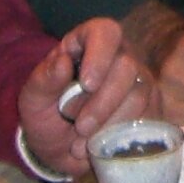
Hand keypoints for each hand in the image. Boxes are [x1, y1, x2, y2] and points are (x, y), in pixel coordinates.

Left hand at [19, 19, 155, 177]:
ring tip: (83, 143)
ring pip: (139, 94)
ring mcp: (138, 81)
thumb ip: (44, 80)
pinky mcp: (150, 107)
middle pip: (126, 67)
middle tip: (79, 127)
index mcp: (87, 44)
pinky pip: (148, 118)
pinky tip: (103, 146)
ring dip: (110, 123)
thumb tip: (63, 62)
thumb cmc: (45, 116)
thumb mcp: (33, 100)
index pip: (105, 32)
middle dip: (102, 103)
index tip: (87, 84)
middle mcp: (119, 57)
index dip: (100, 54)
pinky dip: (123, 136)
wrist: (61, 150)